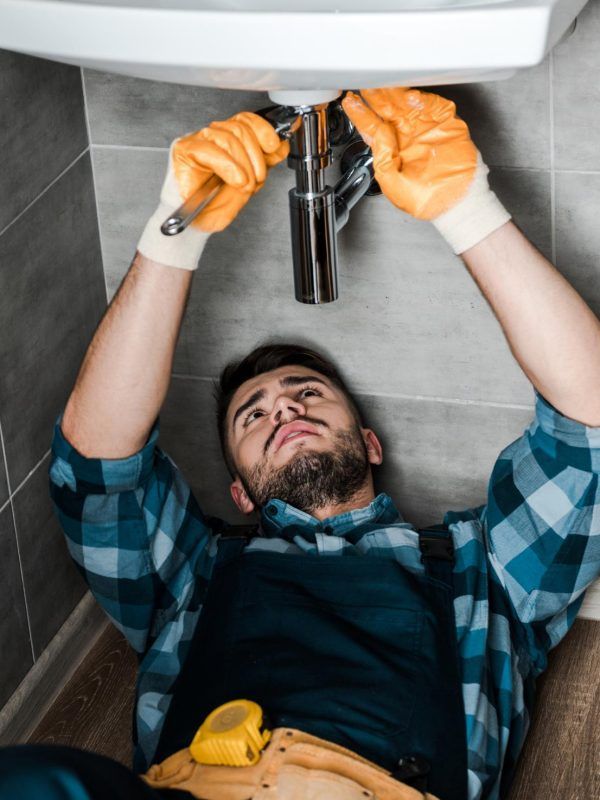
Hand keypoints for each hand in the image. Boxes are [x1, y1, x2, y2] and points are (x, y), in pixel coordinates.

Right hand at [137, 112, 289, 269]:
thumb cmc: (214, 206)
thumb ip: (265, 163)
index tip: (275, 145)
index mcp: (228, 141)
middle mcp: (213, 138)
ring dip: (243, 165)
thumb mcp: (250, 184)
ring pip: (228, 137)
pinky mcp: (184, 149)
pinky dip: (228, 166)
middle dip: (256, 156)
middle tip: (257, 179)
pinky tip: (235, 180)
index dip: (263, 129)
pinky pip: (210, 149)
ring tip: (244, 184)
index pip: (246, 120)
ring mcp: (198, 141)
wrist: (194, 225)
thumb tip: (281, 145)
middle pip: (240, 127)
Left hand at [342, 88, 509, 252]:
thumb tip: (376, 135)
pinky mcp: (446, 124)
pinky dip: (424, 100)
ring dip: (396, 94)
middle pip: (388, 110)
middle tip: (366, 86)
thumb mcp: (392, 184)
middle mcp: (408, 136)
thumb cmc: (425, 199)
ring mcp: (426, 128)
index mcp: (393, 150)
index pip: (373, 127)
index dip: (361, 114)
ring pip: (408, 104)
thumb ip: (381, 160)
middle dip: (376, 98)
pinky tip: (410, 98)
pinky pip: (435, 106)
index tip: (350, 103)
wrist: (455, 202)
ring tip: (383, 86)